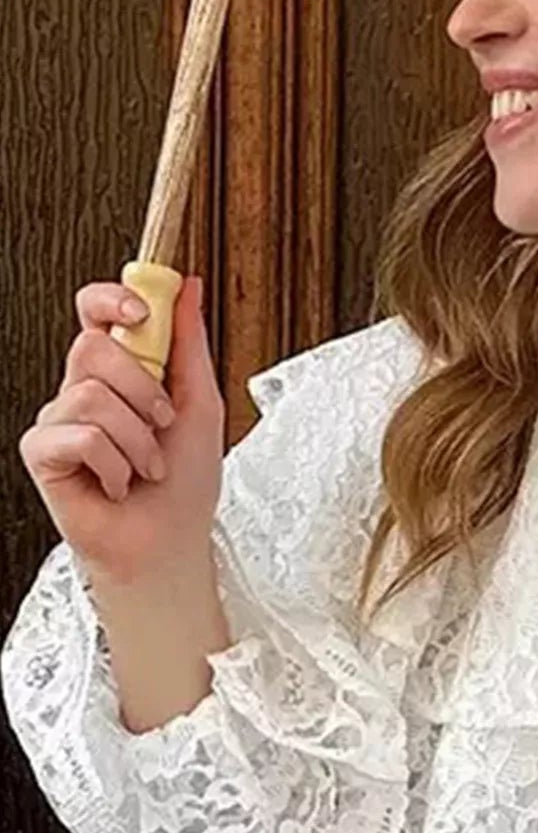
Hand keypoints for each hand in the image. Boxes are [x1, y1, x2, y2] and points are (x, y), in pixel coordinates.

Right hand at [18, 275, 225, 587]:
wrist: (170, 546)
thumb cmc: (184, 487)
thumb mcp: (201, 406)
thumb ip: (189, 346)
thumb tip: (188, 285)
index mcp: (118, 374)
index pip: (95, 313)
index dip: (110, 298)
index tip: (140, 311)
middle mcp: (82, 391)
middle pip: (91, 346)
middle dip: (142, 388)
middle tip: (161, 424)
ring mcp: (58, 420)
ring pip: (91, 394)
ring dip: (137, 439)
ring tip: (147, 468)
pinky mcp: (42, 453)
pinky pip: (79, 435)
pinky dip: (114, 465)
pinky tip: (117, 486)